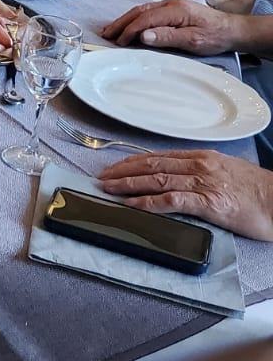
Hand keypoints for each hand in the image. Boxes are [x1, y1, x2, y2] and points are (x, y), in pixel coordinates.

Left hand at [99, 150, 272, 242]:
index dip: (133, 161)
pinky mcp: (208, 202)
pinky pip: (171, 200)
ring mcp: (202, 183)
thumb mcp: (227, 174)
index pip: (159, 156)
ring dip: (128, 184)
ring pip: (156, 178)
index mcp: (202, 158)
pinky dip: (148, 202)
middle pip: (152, 164)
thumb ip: (204, 174)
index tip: (116, 166)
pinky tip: (132, 204)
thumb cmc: (259, 192)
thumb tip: (182, 180)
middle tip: (103, 176)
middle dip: (123, 170)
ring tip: (109, 188)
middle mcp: (199, 166)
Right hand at [101, 0, 238, 55]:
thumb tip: (143, 34)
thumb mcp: (192, 41)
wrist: (232, 30)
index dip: (129, 30)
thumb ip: (167, 37)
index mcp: (175, 10)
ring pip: (142, 10)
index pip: (145, 19)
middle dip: (121, 22)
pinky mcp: (173, 9)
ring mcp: (171, 4)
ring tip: (112, 30)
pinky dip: (135, 18)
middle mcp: (170, 3)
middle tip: (106, 34)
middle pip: (139, 11)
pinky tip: (130, 25)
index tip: (119, 42)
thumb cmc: (215, 36)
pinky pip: (149, 11)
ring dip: (125, 20)